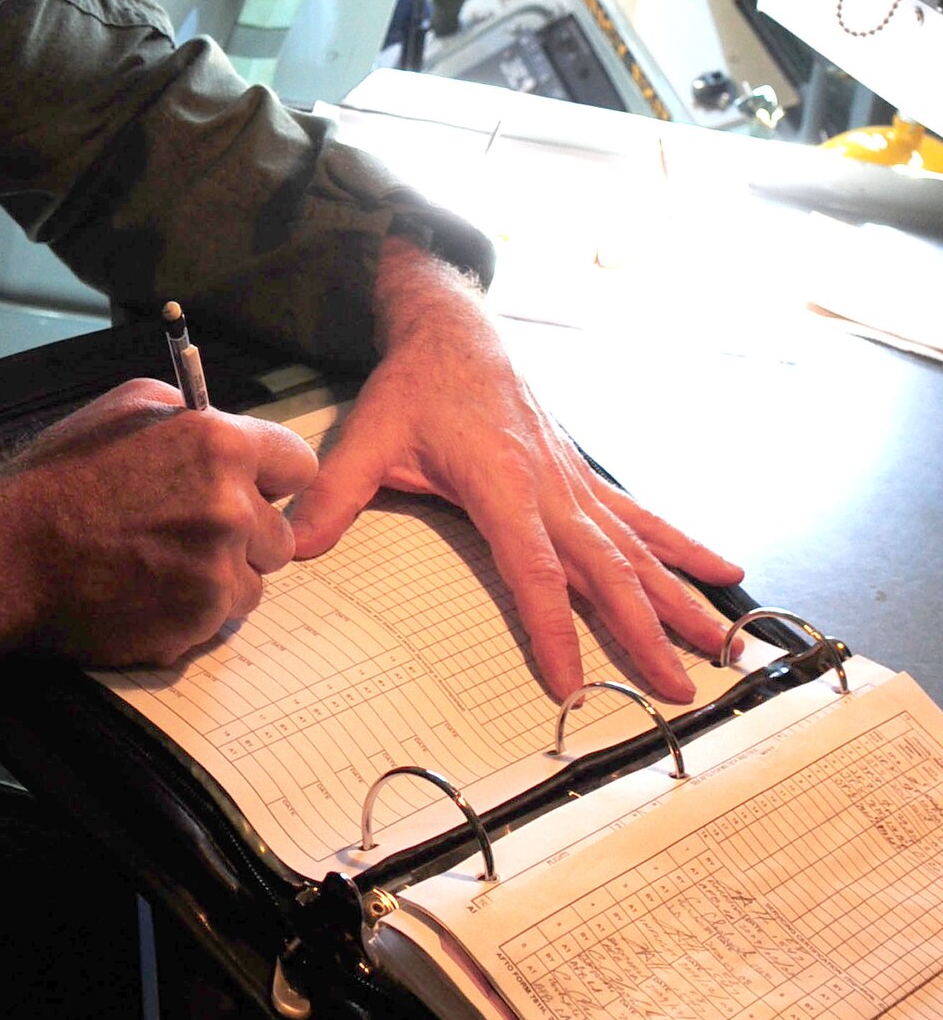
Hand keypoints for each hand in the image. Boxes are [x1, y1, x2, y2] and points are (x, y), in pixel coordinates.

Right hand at [0, 379, 317, 666]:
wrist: (8, 556)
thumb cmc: (59, 478)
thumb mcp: (129, 407)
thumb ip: (194, 416)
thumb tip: (228, 428)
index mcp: (221, 446)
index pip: (298, 466)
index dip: (274, 477)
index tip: (256, 486)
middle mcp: (231, 510)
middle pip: (280, 532)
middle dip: (246, 533)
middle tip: (193, 530)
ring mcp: (216, 572)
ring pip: (254, 581)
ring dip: (222, 576)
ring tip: (163, 562)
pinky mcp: (197, 623)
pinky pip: (220, 618)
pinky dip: (193, 610)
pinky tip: (148, 590)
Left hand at [287, 239, 743, 702]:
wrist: (453, 327)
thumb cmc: (415, 385)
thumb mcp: (368, 436)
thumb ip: (335, 495)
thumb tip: (293, 547)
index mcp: (502, 481)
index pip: (534, 569)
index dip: (553, 628)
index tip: (573, 686)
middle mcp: (550, 485)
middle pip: (607, 570)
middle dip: (645, 632)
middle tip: (679, 691)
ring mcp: (572, 481)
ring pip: (637, 549)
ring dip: (682, 598)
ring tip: (725, 645)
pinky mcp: (580, 475)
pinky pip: (639, 517)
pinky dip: (682, 546)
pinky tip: (724, 572)